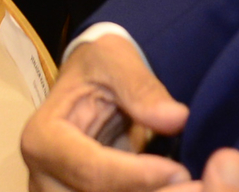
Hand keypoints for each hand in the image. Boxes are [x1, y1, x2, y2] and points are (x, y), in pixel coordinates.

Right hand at [23, 37, 238, 191]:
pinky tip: (178, 189)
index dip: (138, 176)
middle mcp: (44, 179)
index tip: (182, 171)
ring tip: (193, 188)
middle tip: (196, 187)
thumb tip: (175, 118)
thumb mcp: (115, 60)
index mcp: (42, 139)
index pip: (92, 170)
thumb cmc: (97, 67)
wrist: (89, 84)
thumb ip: (141, 88)